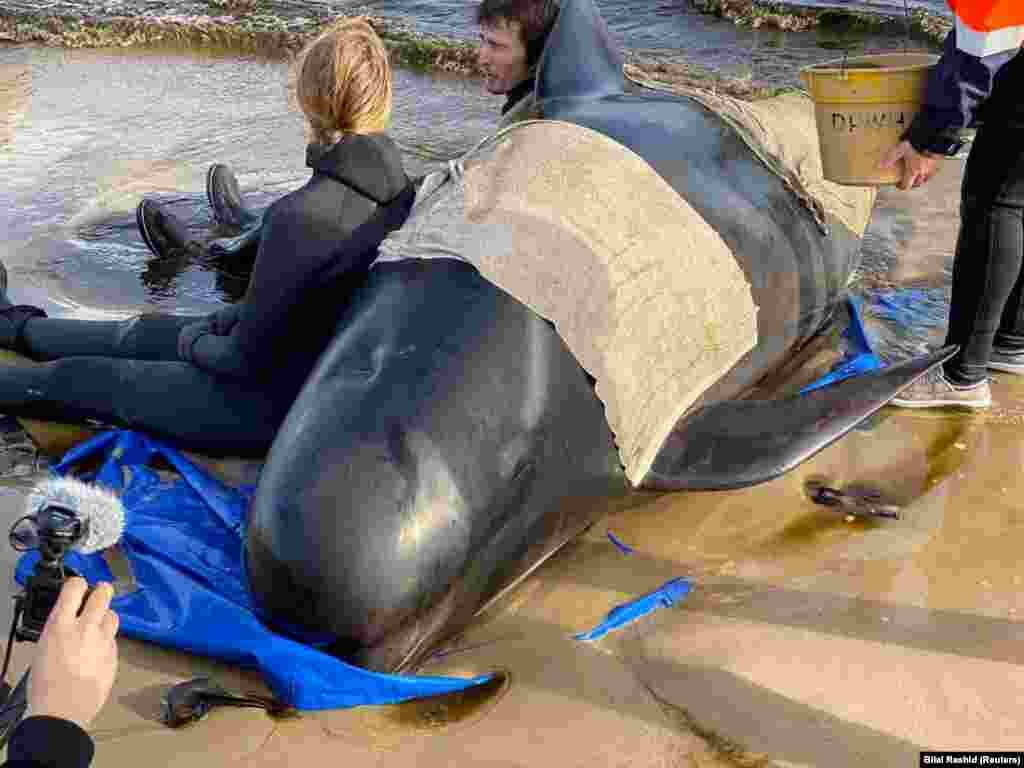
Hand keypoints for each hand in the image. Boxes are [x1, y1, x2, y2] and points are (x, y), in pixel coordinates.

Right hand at [27, 578, 118, 728]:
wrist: (62, 712)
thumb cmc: (44, 685)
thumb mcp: (42, 648)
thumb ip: (59, 628)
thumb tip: (68, 618)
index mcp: (60, 624)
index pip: (75, 586)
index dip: (78, 583)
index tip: (78, 586)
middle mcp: (85, 627)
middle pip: (103, 594)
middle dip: (101, 590)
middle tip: (98, 593)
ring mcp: (103, 640)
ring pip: (113, 615)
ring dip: (106, 616)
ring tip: (97, 624)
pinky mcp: (114, 655)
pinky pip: (113, 640)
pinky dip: (107, 640)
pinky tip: (97, 651)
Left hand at [879, 140, 940, 190]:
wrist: (932, 138)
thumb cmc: (917, 144)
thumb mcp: (900, 149)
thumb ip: (891, 158)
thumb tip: (881, 165)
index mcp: (913, 171)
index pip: (907, 186)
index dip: (901, 187)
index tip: (898, 185)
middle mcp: (922, 172)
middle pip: (917, 183)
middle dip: (912, 183)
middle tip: (907, 180)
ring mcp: (931, 168)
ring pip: (926, 178)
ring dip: (921, 179)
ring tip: (917, 175)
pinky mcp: (937, 162)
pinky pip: (934, 170)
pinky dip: (930, 171)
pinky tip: (927, 167)